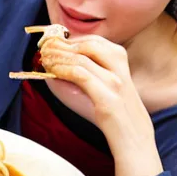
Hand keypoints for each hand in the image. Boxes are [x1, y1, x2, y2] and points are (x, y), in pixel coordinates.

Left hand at [40, 35, 162, 175]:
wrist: (132, 136)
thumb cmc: (112, 110)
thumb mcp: (99, 84)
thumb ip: (83, 70)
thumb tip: (54, 61)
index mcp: (119, 58)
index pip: (92, 40)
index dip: (69, 39)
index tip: (52, 41)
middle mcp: (119, 66)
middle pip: (87, 44)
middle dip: (62, 44)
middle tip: (44, 47)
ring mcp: (115, 81)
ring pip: (82, 58)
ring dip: (59, 56)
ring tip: (44, 59)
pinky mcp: (107, 97)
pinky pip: (81, 75)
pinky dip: (63, 70)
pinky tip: (52, 71)